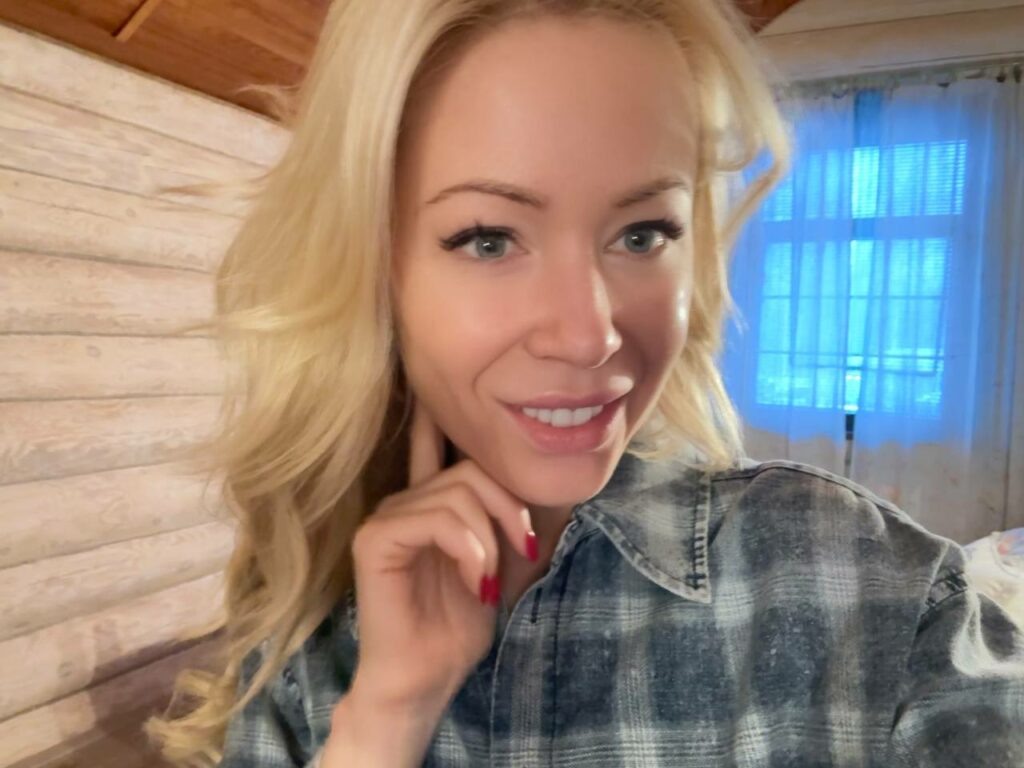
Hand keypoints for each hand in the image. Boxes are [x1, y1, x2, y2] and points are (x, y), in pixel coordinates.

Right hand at [342, 395, 535, 708]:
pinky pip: (434, 519)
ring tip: (489, 579)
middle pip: (468, 469)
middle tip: (521, 547)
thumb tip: (525, 469)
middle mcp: (403, 500)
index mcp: (428, 502)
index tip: (452, 385)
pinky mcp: (375, 539)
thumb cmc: (459, 622)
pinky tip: (474, 582)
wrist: (427, 677)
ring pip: (457, 493)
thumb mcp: (494, 557)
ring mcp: (386, 517)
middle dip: (507, 505)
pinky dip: (468, 549)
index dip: (439, 411)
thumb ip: (497, 513)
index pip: (432, 442)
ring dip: (489, 538)